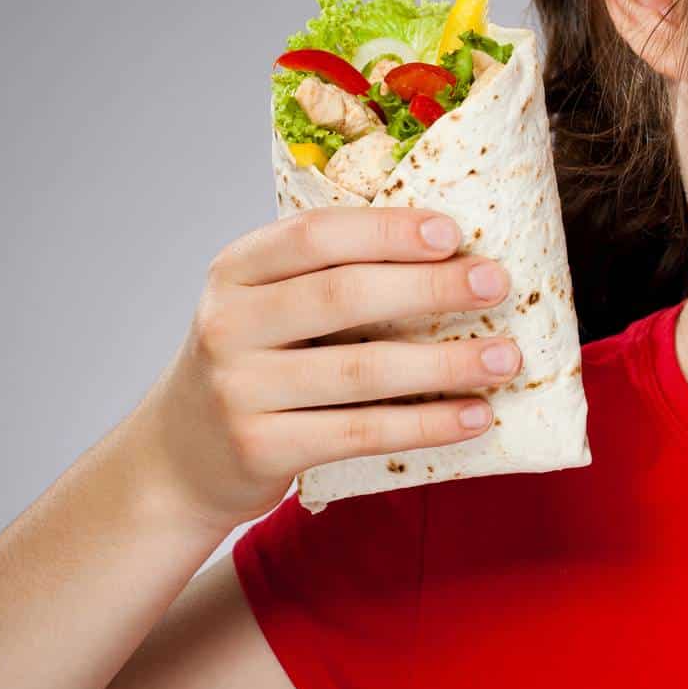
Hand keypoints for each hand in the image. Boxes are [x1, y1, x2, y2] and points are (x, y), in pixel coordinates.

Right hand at [127, 207, 524, 527]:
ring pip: (361, 370)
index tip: (454, 233)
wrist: (180, 457)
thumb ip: (329, 276)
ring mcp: (239, 389)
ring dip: (445, 364)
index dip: (388, 231)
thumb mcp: (266, 305)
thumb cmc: (256, 363)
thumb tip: (455, 252)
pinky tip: (475, 417)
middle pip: (342, 296)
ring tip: (506, 359)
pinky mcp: (261, 449)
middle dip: (430, 289)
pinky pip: (360, 434)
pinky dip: (426, 425)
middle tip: (498, 285)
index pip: (315, 235)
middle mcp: (229, 324)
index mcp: (235, 270)